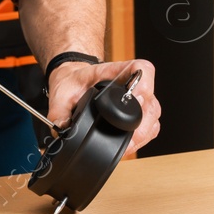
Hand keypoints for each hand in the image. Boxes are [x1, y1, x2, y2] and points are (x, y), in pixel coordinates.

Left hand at [46, 58, 161, 152]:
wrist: (74, 83)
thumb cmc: (73, 83)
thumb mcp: (62, 92)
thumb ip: (59, 111)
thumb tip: (62, 129)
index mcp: (116, 71)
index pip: (141, 69)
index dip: (143, 84)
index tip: (135, 97)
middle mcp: (133, 84)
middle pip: (151, 101)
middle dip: (141, 123)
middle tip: (125, 137)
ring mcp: (140, 99)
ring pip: (154, 116)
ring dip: (143, 133)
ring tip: (125, 143)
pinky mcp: (141, 113)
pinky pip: (152, 127)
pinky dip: (143, 138)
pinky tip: (129, 143)